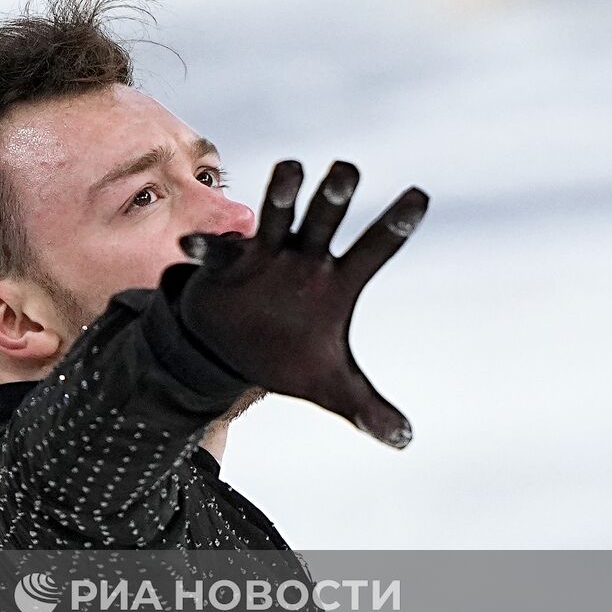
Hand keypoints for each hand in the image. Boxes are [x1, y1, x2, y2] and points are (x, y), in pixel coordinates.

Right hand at [177, 160, 428, 447]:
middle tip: (348, 170)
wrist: (230, 349)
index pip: (373, 250)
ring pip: (276, 217)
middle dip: (334, 195)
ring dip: (282, 194)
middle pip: (324, 220)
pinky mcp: (226, 265)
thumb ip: (366, 408)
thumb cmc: (285, 356)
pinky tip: (191, 249)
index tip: (420, 195)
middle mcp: (304, 258)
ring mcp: (264, 256)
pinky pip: (216, 252)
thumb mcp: (328, 386)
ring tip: (290, 169)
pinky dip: (205, 248)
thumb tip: (405, 441)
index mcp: (336, 282)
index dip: (395, 224)